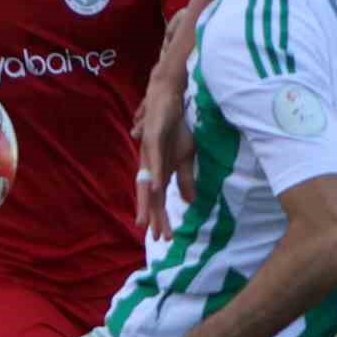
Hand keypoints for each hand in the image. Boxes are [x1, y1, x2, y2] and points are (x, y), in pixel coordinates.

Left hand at [133, 72, 195, 239]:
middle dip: (154, 218)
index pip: (159, 200)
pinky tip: (155, 187)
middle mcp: (150, 165)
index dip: (161, 218)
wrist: (169, 99)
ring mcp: (149, 153)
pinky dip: (154, 175)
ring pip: (149, 182)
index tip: (165, 238)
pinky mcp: (153, 139)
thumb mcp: (186, 157)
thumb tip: (188, 202)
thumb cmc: (175, 128)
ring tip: (148, 222)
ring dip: (150, 203)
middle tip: (158, 237)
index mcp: (158, 171)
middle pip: (151, 196)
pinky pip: (154, 160)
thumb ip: (185, 180)